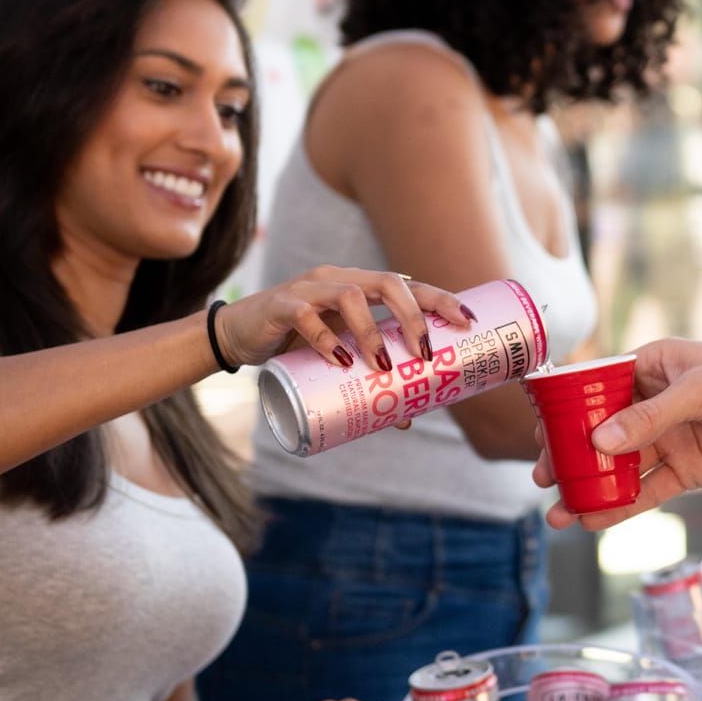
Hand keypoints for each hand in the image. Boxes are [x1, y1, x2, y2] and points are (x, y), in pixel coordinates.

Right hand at [215, 267, 472, 369]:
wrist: (235, 337)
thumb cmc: (293, 345)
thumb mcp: (335, 360)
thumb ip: (366, 381)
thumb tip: (407, 420)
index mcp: (357, 287)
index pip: (407, 285)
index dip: (439, 299)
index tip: (466, 322)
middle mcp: (337, 280)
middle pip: (387, 283)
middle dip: (414, 316)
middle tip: (426, 353)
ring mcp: (308, 289)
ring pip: (349, 297)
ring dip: (371, 333)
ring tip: (383, 366)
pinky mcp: (280, 305)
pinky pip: (305, 316)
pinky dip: (325, 339)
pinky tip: (338, 360)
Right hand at [533, 338, 701, 529]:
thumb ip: (650, 418)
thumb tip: (598, 440)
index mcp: (655, 365)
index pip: (598, 384)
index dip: (567, 408)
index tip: (541, 430)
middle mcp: (656, 401)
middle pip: (601, 429)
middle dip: (569, 454)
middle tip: (543, 475)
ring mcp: (670, 437)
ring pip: (618, 465)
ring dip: (588, 487)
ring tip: (558, 512)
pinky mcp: (687, 470)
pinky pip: (645, 491)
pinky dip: (619, 507)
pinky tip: (592, 522)